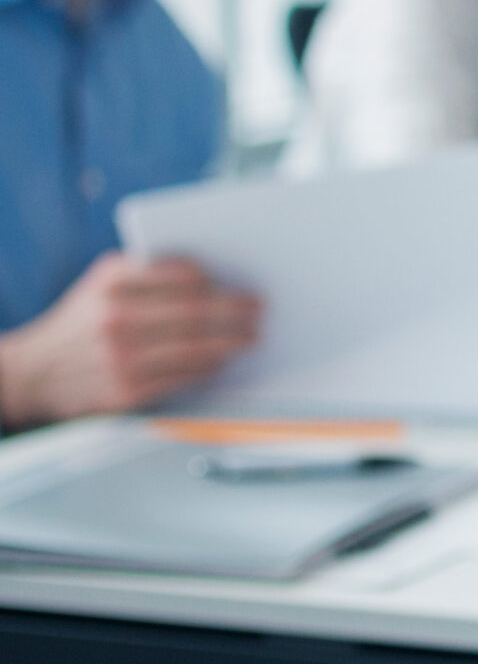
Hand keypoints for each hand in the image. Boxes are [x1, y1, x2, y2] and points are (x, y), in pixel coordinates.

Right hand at [0, 253, 259, 429]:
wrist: (32, 373)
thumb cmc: (80, 323)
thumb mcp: (101, 284)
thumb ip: (146, 272)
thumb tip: (210, 275)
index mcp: (112, 284)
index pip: (182, 275)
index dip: (218, 281)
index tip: (242, 284)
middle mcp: (116, 318)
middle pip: (196, 312)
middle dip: (236, 311)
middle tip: (259, 310)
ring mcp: (122, 357)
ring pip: (196, 347)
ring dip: (232, 342)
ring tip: (251, 336)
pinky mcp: (128, 391)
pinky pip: (184, 377)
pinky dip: (209, 368)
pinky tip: (222, 361)